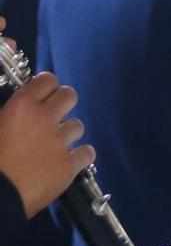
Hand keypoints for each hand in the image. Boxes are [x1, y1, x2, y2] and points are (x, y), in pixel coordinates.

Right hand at [0, 71, 93, 216]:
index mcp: (21, 106)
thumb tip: (15, 114)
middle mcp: (45, 118)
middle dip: (63, 102)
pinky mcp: (70, 164)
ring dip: (68, 132)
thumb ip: (8, 114)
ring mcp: (60, 142)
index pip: (47, 80)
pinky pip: (87, 152)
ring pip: (77, 125)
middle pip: (70, 96)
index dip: (47, 85)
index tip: (43, 94)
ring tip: (55, 143)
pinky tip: (70, 160)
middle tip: (54, 114)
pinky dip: (80, 155)